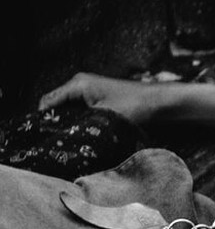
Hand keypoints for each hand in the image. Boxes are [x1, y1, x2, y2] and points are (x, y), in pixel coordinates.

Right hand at [38, 71, 177, 127]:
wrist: (158, 102)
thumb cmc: (135, 105)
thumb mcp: (105, 117)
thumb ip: (82, 125)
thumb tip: (65, 137)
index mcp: (77, 85)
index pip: (48, 101)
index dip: (43, 119)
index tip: (43, 138)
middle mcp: (80, 85)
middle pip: (56, 106)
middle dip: (55, 123)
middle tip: (55, 143)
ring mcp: (89, 92)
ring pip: (68, 110)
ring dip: (68, 124)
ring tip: (67, 141)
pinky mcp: (97, 99)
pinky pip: (79, 111)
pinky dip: (78, 122)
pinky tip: (81, 135)